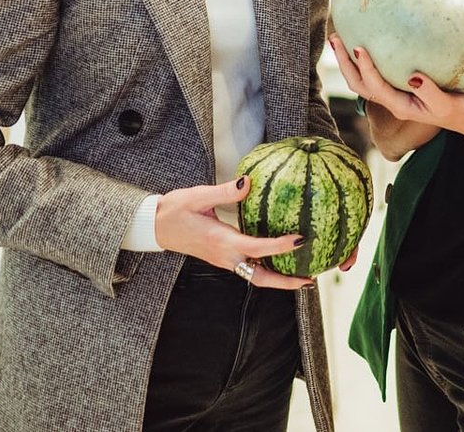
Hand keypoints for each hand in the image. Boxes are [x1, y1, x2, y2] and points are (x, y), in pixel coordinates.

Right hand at [153, 178, 313, 288]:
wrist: (154, 226)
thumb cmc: (174, 210)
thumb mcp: (198, 196)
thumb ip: (225, 192)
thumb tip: (248, 182)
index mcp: (221, 241)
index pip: (257, 248)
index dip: (280, 246)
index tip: (299, 240)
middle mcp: (225, 256)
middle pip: (259, 277)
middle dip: (284, 282)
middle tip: (309, 281)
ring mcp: (223, 260)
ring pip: (254, 277)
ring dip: (277, 279)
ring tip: (301, 276)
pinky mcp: (222, 258)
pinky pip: (248, 269)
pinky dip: (266, 270)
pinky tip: (279, 261)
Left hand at [329, 35, 446, 154]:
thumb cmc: (459, 110)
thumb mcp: (446, 103)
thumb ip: (429, 91)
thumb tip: (413, 76)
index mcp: (400, 106)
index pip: (375, 86)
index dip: (365, 67)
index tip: (358, 47)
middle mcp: (392, 101)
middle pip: (358, 84)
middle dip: (345, 63)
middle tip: (336, 38)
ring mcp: (394, 96)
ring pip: (362, 81)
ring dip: (348, 62)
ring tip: (339, 39)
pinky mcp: (399, 89)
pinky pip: (374, 76)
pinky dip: (362, 63)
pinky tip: (365, 46)